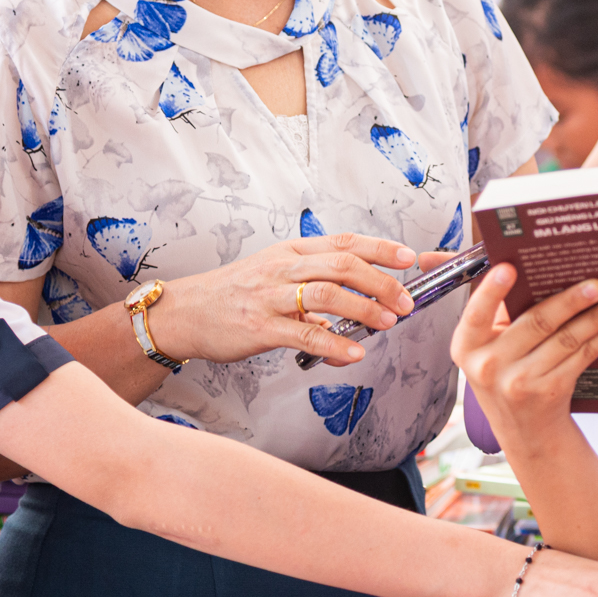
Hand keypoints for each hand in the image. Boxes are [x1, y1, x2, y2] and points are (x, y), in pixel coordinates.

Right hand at [153, 233, 418, 367]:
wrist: (187, 313)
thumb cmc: (235, 294)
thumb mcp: (275, 275)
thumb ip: (315, 287)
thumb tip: (354, 313)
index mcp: (291, 251)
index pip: (344, 242)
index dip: (381, 248)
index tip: (410, 257)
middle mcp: (283, 268)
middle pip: (343, 265)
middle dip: (381, 282)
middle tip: (406, 301)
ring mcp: (271, 297)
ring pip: (327, 295)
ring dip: (364, 309)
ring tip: (388, 322)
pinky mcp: (260, 327)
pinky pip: (304, 335)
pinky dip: (334, 346)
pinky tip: (353, 354)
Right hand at [451, 265, 597, 447]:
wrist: (525, 431)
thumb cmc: (506, 374)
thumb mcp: (489, 348)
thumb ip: (501, 313)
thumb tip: (533, 269)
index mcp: (467, 345)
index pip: (476, 314)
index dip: (492, 291)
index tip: (509, 268)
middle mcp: (488, 366)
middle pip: (535, 323)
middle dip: (571, 300)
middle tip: (597, 283)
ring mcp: (520, 383)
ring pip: (565, 339)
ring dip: (597, 317)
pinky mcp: (549, 391)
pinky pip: (581, 356)